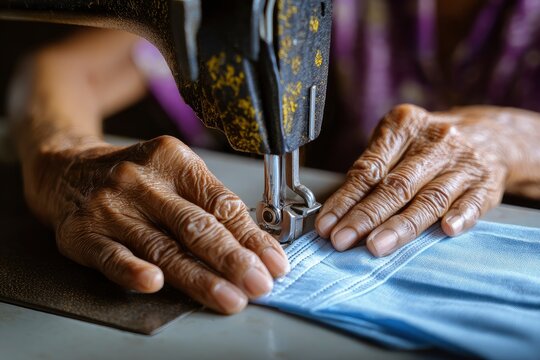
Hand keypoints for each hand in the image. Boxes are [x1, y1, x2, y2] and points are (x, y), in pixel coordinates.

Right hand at [25, 136, 288, 313]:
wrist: (68, 169)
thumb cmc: (136, 178)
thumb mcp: (174, 175)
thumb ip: (209, 205)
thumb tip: (254, 245)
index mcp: (175, 162)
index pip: (221, 203)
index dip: (251, 237)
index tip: (274, 263)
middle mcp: (144, 181)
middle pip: (196, 226)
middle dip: (233, 259)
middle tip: (259, 284)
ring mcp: (112, 206)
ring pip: (162, 247)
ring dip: (199, 277)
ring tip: (228, 298)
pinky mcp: (84, 232)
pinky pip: (112, 255)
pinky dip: (132, 271)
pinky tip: (154, 283)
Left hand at [315, 104, 521, 256]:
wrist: (489, 135)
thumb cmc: (428, 145)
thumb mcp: (398, 141)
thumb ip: (372, 170)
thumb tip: (337, 214)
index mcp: (403, 127)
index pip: (369, 169)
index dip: (345, 200)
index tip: (326, 226)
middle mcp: (434, 142)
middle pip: (395, 186)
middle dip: (365, 217)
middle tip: (342, 241)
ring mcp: (463, 162)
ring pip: (429, 198)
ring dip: (401, 225)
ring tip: (376, 246)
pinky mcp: (487, 182)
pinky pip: (473, 201)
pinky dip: (460, 215)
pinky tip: (446, 230)